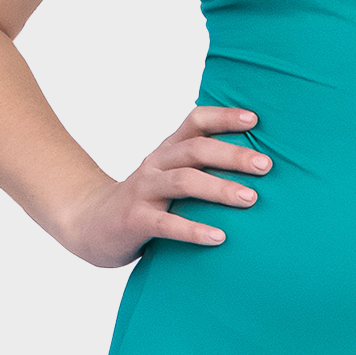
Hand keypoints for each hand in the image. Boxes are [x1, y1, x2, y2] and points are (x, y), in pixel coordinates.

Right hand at [52, 105, 269, 269]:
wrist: (90, 225)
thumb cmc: (143, 202)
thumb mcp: (168, 178)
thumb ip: (199, 169)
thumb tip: (254, 168)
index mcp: (167, 151)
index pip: (195, 122)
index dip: (224, 117)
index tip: (254, 120)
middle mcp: (156, 165)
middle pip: (196, 150)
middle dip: (233, 155)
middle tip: (265, 166)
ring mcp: (144, 192)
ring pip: (184, 181)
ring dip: (219, 188)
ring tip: (250, 199)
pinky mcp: (135, 221)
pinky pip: (167, 224)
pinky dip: (194, 230)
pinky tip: (219, 237)